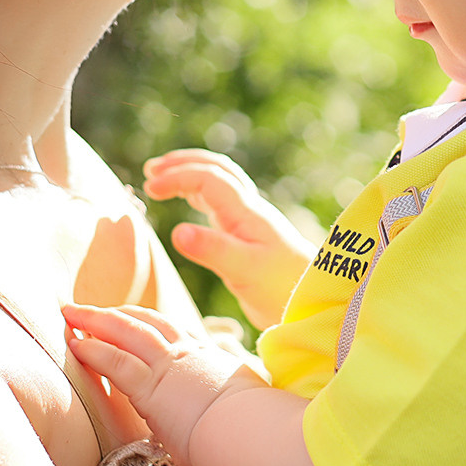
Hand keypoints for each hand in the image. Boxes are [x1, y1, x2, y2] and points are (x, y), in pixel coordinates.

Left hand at [63, 303, 263, 463]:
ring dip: (95, 320)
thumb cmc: (254, 427)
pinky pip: (116, 362)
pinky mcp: (152, 388)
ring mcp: (169, 367)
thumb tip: (242, 407)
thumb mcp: (249, 402)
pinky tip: (75, 344)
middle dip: (115, 312)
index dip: (149, 322)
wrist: (253, 432)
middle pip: (146, 322)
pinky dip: (93, 350)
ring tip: (71, 313)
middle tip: (90, 307)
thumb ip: (236, 398)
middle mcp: (188, 354)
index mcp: (210, 358)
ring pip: (126, 332)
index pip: (175, 331)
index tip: (131, 317)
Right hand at [142, 149, 316, 328]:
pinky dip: (198, 193)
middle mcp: (249, 210)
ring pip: (219, 182)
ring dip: (190, 173)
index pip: (208, 178)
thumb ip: (213, 251)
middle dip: (183, 163)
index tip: (150, 188)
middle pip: (216, 169)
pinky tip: (186, 202)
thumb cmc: (283, 288)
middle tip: (152, 170)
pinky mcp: (247, 236)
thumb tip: (177, 231)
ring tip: (160, 179)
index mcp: (247, 212)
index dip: (178, 176)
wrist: (315, 301)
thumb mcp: (246, 271)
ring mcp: (249, 221)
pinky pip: (220, 202)